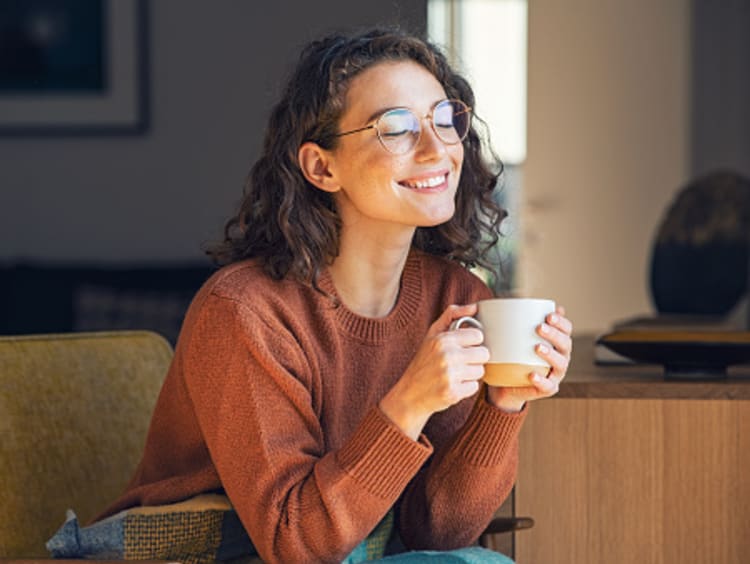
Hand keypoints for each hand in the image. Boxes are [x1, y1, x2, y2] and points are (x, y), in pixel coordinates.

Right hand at [379, 303, 489, 439]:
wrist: (409, 394)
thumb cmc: (423, 362)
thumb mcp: (432, 335)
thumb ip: (452, 316)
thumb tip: (475, 306)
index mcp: (443, 339)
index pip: (478, 336)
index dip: (472, 342)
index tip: (463, 347)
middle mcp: (447, 355)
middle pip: (483, 354)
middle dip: (474, 359)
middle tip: (460, 363)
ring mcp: (450, 375)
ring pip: (480, 371)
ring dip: (470, 374)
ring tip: (455, 375)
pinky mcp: (453, 393)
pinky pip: (474, 387)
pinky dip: (466, 388)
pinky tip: (453, 386)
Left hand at [487, 306, 572, 412]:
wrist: (505, 385)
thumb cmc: (510, 355)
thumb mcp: (509, 337)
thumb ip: (506, 321)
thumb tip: (494, 302)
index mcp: (555, 342)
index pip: (566, 329)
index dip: (561, 321)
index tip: (548, 314)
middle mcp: (560, 357)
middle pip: (565, 344)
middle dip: (555, 334)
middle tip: (539, 327)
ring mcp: (555, 374)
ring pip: (561, 364)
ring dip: (551, 355)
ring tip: (537, 347)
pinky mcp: (547, 389)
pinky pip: (548, 386)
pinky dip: (541, 381)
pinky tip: (532, 374)